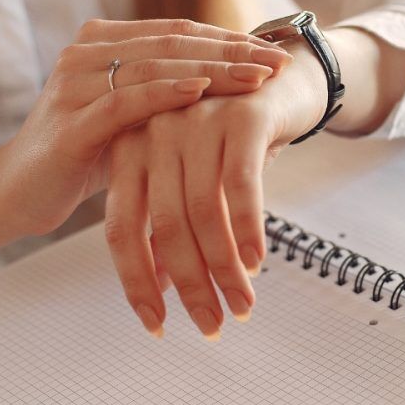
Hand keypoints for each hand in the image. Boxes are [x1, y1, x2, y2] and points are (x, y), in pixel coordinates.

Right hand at [0, 19, 289, 276]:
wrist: (16, 193)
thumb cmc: (83, 157)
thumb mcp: (132, 120)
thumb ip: (169, 95)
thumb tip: (239, 89)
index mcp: (102, 43)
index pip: (178, 32)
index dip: (228, 39)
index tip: (274, 52)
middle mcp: (85, 53)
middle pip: (172, 43)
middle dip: (231, 51)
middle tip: (277, 62)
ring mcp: (74, 84)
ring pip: (155, 66)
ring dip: (212, 70)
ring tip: (255, 77)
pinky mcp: (70, 122)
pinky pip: (125, 101)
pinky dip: (166, 94)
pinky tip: (203, 91)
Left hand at [104, 38, 328, 338]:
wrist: (283, 78)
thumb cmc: (232, 137)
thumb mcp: (194, 178)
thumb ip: (169, 224)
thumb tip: (159, 286)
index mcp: (130, 149)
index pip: (121, 228)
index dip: (137, 282)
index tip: (157, 324)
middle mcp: (155, 132)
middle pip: (161, 225)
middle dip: (188, 285)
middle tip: (210, 325)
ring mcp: (196, 121)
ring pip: (202, 211)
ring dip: (223, 268)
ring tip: (241, 305)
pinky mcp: (240, 117)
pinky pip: (240, 185)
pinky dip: (248, 229)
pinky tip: (256, 263)